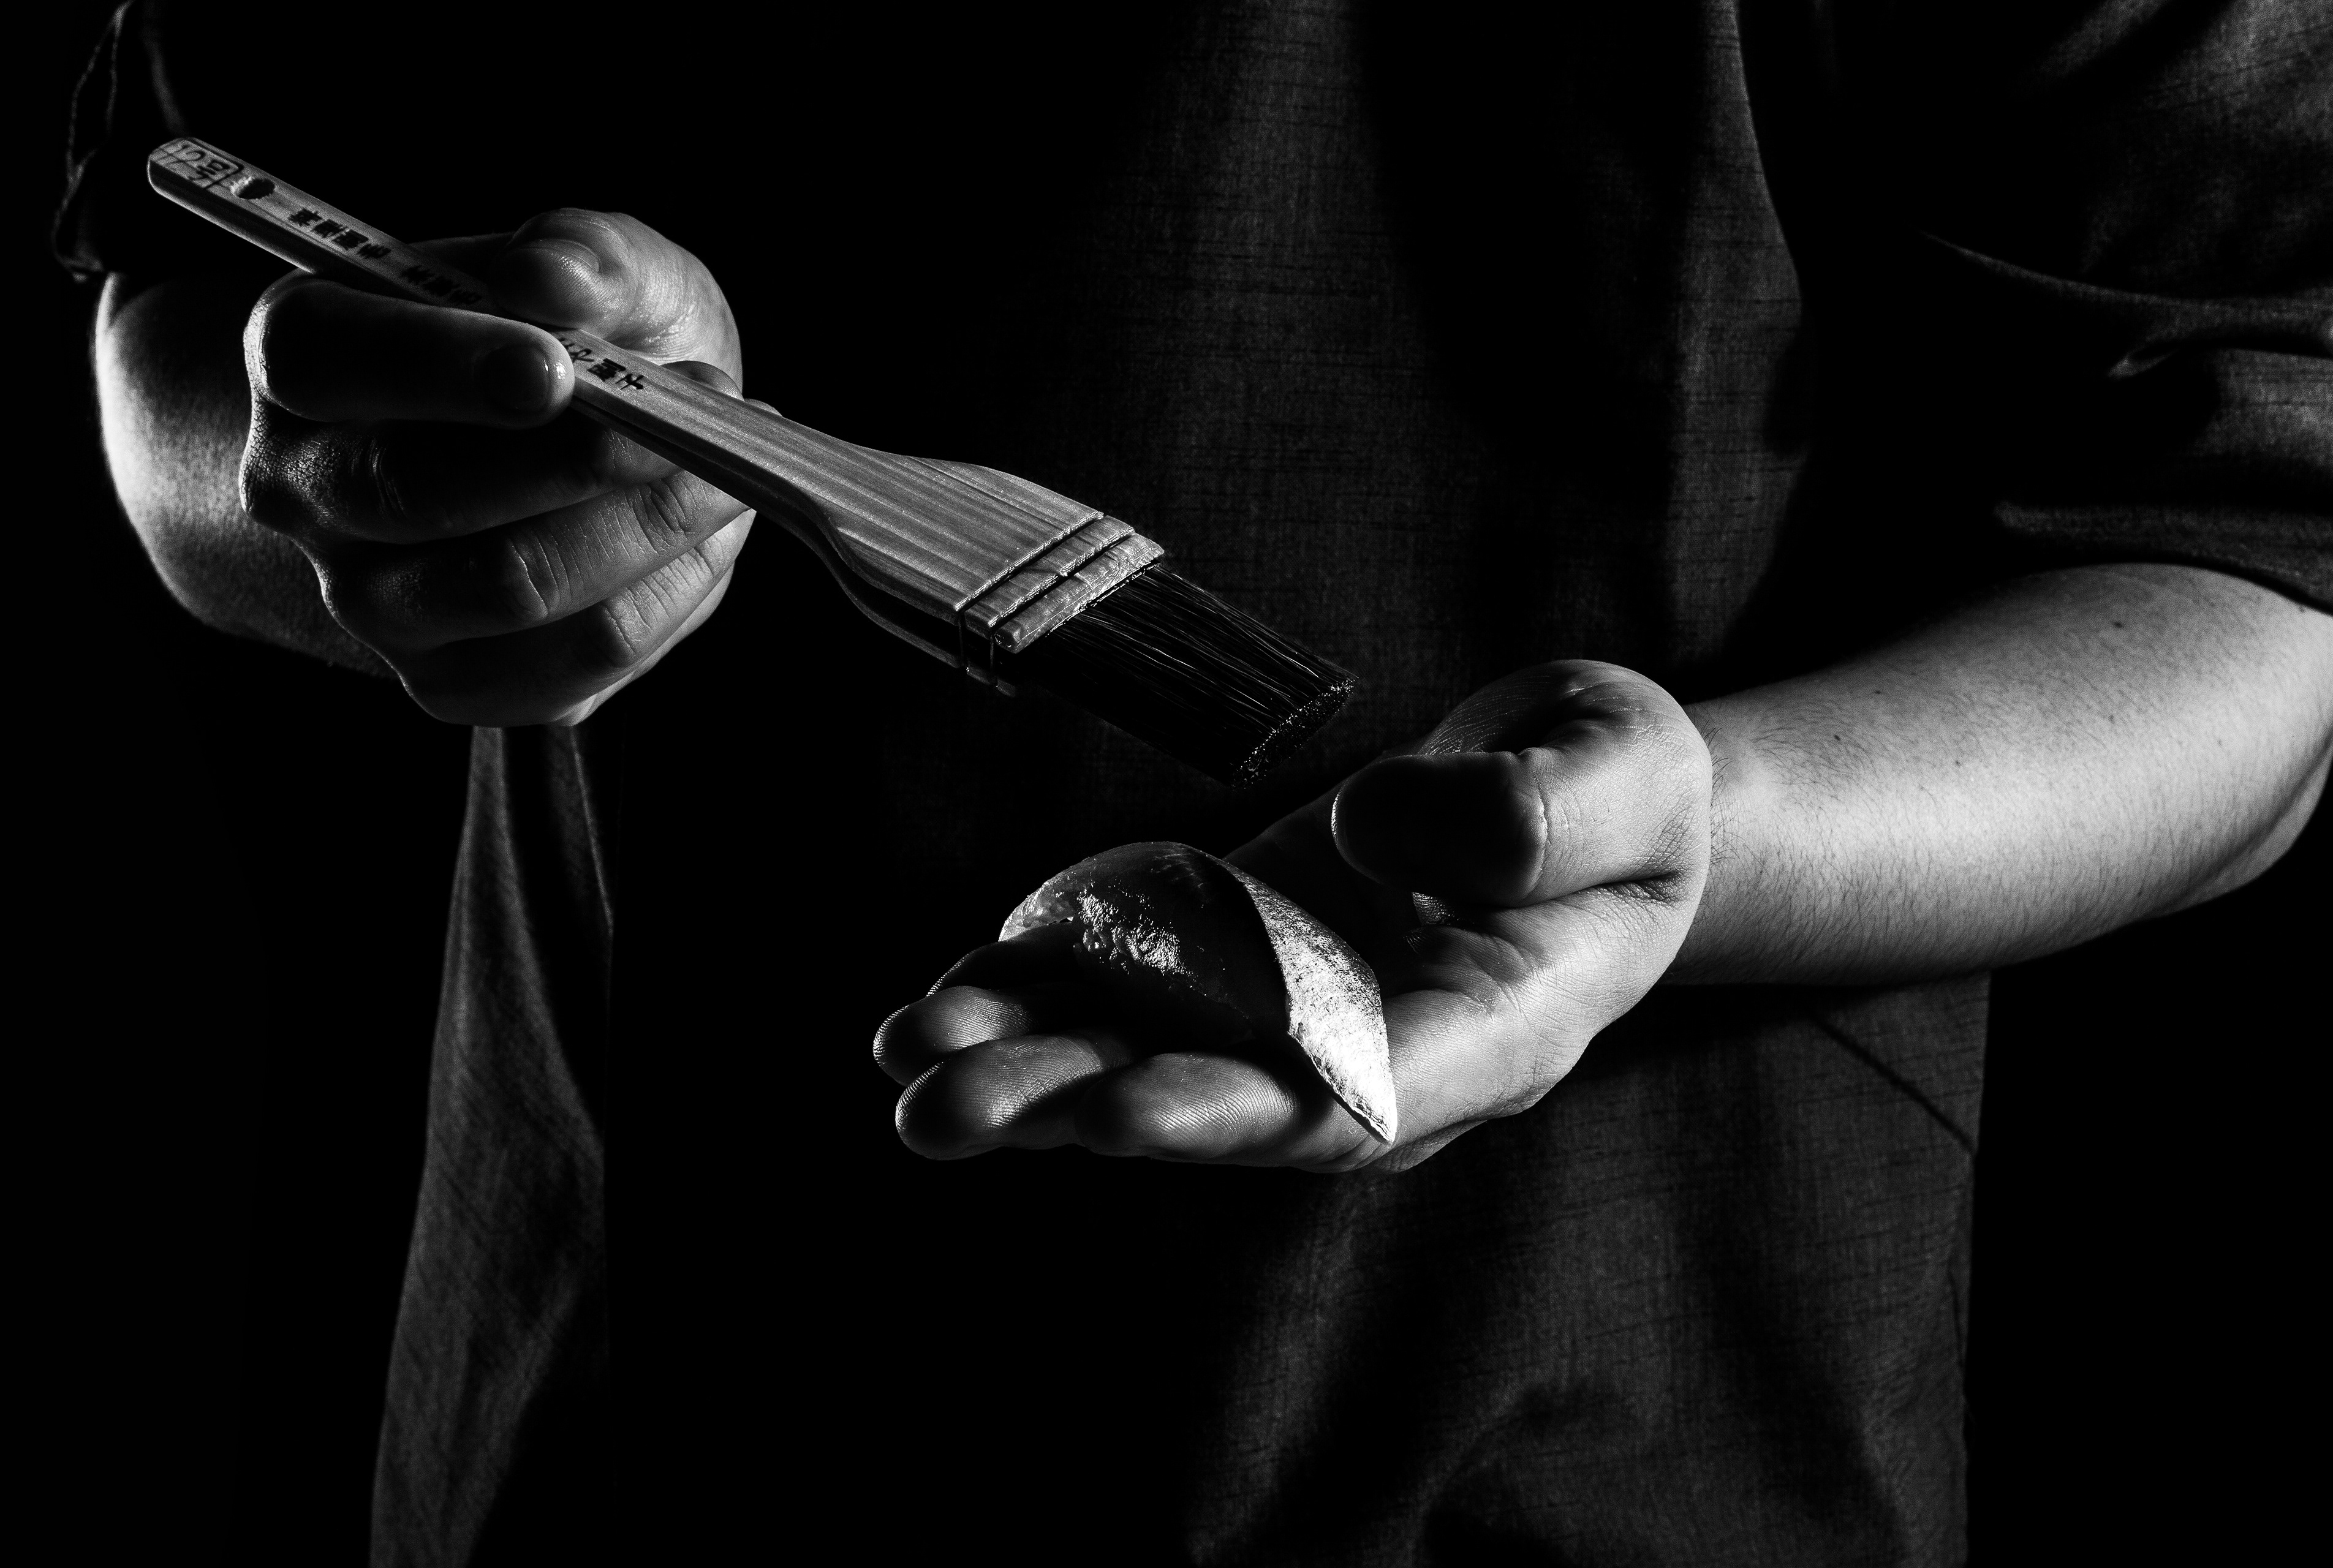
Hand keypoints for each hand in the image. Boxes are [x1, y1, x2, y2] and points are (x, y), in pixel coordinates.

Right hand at [239, 210, 753, 723]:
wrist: (551, 457)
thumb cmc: (560, 340)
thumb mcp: (585, 263)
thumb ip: (580, 252)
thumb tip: (552, 277)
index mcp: (302, 359)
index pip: (326, 363)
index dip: (438, 365)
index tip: (553, 368)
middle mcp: (306, 493)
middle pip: (423, 494)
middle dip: (583, 457)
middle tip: (701, 415)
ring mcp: (373, 605)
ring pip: (514, 585)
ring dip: (649, 526)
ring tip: (730, 468)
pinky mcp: (460, 684)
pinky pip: (583, 653)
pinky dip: (671, 590)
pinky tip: (709, 532)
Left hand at [876, 662, 1714, 1171]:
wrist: (1580, 792)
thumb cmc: (1624, 793)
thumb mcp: (1624, 771)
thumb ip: (1537, 815)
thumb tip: (1377, 832)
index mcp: (1491, 1029)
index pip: (1360, 1096)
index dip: (1237, 1107)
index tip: (1121, 1111)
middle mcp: (1372, 1045)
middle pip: (1223, 1098)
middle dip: (1083, 1107)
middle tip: (946, 1117)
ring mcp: (1297, 1003)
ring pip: (1154, 1051)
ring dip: (1029, 1061)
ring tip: (908, 1063)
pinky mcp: (1241, 948)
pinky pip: (1134, 986)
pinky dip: (1037, 992)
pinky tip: (937, 1004)